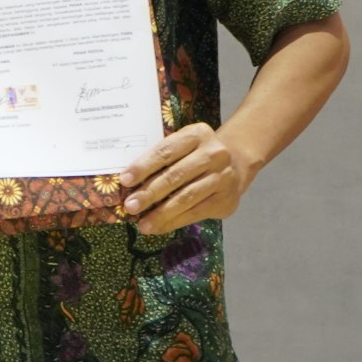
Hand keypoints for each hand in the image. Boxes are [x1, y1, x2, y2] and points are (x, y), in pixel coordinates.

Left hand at [117, 123, 259, 235]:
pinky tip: (158, 227)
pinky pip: (196, 213)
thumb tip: (128, 182)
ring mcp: (223, 177)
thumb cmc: (196, 153)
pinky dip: (174, 221)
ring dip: (161, 213)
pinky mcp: (226, 199)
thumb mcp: (183, 144)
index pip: (166, 151)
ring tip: (142, 223)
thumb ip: (161, 157)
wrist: (237, 162)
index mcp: (197, 134)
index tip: (124, 180)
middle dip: (149, 193)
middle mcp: (214, 154)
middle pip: (175, 176)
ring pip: (186, 197)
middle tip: (129, 206)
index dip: (144, 166)